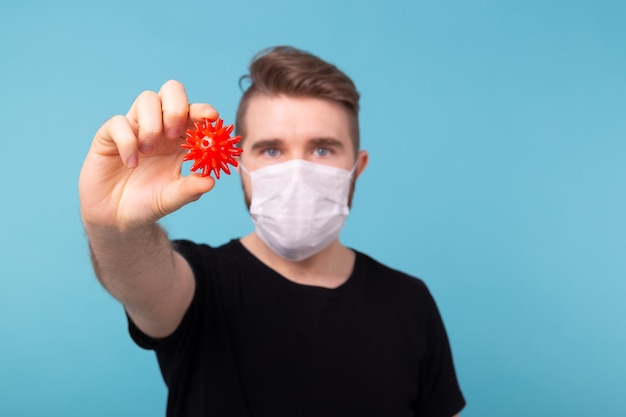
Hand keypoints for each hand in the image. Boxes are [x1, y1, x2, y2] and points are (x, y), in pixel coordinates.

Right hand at [79, 80, 218, 230]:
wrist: (115, 219)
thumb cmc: (147, 204)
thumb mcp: (171, 199)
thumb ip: (190, 190)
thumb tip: (211, 181)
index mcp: (180, 139)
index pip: (194, 113)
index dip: (203, 110)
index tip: (212, 117)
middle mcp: (160, 127)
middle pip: (172, 91)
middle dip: (177, 107)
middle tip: (175, 134)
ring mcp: (135, 128)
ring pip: (147, 99)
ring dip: (152, 124)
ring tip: (149, 151)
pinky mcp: (109, 135)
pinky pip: (119, 122)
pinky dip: (127, 141)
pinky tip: (131, 163)